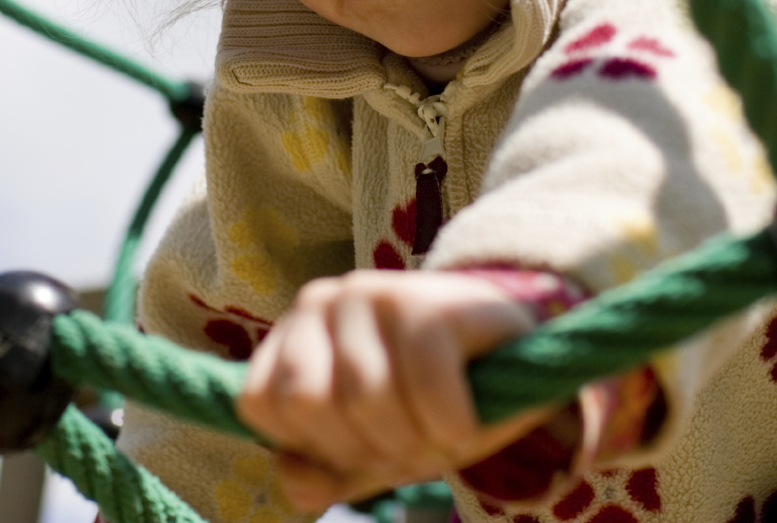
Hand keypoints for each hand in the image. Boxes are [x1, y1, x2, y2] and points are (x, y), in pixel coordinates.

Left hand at [235, 270, 558, 512]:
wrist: (515, 357)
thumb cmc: (430, 403)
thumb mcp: (371, 448)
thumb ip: (324, 470)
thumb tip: (295, 484)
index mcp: (293, 335)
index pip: (261, 405)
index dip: (313, 446)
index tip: (360, 448)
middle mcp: (321, 301)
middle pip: (309, 403)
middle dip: (365, 447)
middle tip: (410, 447)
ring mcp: (373, 292)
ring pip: (365, 396)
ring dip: (413, 442)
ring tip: (441, 437)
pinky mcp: (429, 300)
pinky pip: (425, 382)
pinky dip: (450, 425)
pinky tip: (466, 425)